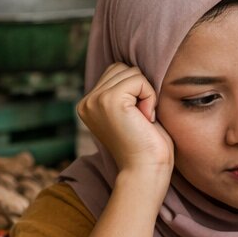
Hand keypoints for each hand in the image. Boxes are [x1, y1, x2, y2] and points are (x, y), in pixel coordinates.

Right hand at [78, 63, 174, 182]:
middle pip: (123, 68)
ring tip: (142, 120)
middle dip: (140, 90)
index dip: (136, 90)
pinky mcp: (109, 100)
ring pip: (132, 72)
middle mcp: (86, 101)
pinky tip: (145, 119)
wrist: (145, 170)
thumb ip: (123, 91)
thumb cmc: (146, 145)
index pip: (116, 71)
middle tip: (141, 119)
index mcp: (88, 104)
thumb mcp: (129, 112)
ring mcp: (95, 100)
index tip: (136, 118)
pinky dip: (150, 97)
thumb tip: (132, 66)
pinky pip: (139, 80)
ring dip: (146, 94)